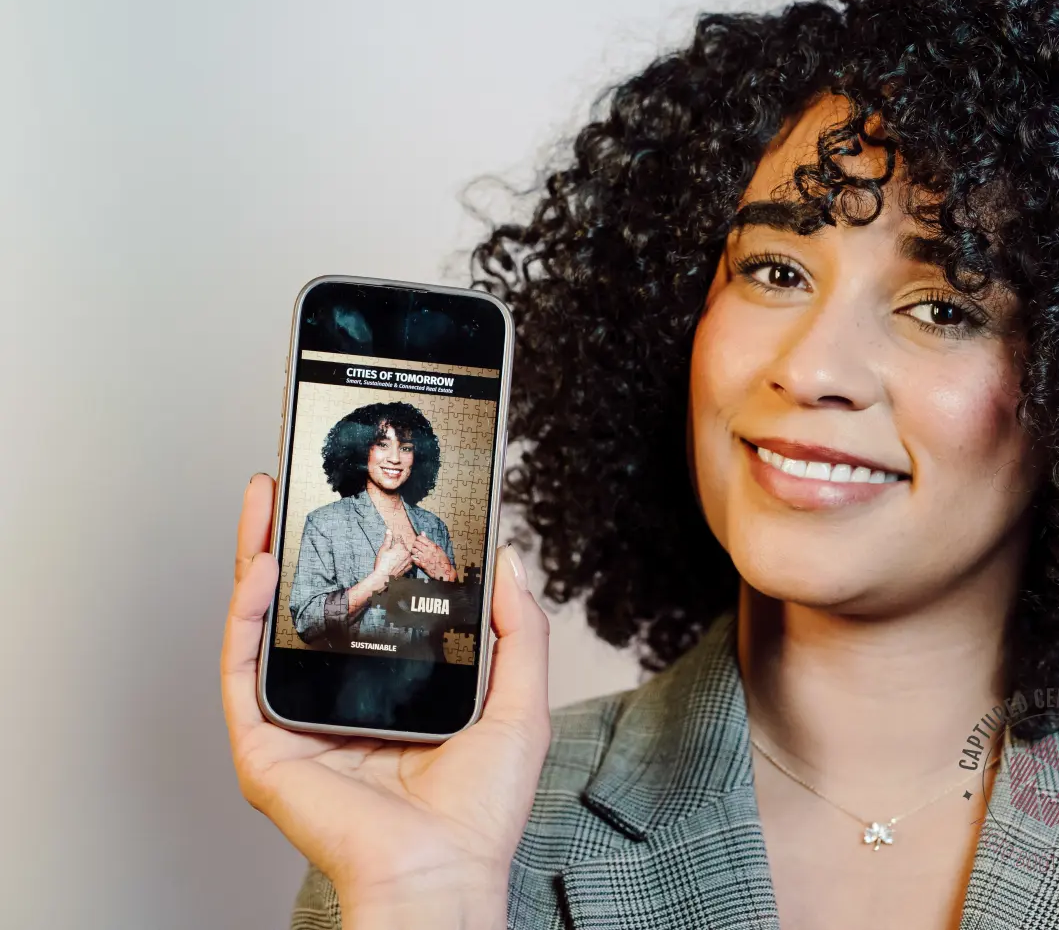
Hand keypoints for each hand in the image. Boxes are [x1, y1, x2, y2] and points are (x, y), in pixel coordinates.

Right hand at [223, 475, 549, 929]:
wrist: (446, 871)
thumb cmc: (480, 809)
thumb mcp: (518, 699)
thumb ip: (518, 627)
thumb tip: (508, 558)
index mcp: (389, 691)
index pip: (361, 606)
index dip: (351, 551)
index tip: (355, 502)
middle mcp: (336, 702)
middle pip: (304, 605)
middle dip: (292, 539)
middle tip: (293, 483)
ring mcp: (296, 721)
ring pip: (265, 625)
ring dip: (255, 557)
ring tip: (264, 499)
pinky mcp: (264, 744)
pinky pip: (244, 669)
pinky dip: (246, 614)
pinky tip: (261, 566)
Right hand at [373, 528, 412, 584]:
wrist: (383, 578)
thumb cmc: (382, 563)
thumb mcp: (383, 549)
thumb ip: (387, 539)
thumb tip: (389, 530)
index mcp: (401, 547)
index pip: (399, 538)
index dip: (395, 537)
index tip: (393, 537)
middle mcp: (407, 553)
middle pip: (404, 545)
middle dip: (399, 545)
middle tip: (393, 548)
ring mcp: (409, 560)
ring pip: (407, 553)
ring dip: (403, 553)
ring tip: (395, 556)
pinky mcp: (408, 567)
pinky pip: (408, 561)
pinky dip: (405, 560)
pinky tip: (399, 562)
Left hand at [412, 532, 455, 580]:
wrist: (444, 571)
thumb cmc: (442, 560)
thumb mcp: (438, 548)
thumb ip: (429, 541)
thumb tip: (422, 532)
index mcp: (432, 546)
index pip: (420, 538)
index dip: (418, 539)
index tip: (419, 541)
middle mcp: (427, 551)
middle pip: (415, 543)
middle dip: (415, 544)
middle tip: (418, 547)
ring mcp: (424, 558)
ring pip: (413, 550)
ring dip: (414, 551)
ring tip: (417, 553)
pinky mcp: (421, 564)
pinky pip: (413, 558)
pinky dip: (413, 557)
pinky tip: (417, 558)